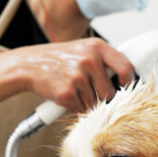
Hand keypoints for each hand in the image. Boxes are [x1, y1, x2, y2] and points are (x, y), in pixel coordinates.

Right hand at [10, 38, 134, 112]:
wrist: (28, 64)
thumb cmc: (58, 59)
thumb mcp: (82, 49)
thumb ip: (103, 60)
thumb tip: (126, 78)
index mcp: (96, 47)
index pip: (125, 67)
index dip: (129, 81)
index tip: (126, 87)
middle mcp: (89, 60)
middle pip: (110, 92)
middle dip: (102, 97)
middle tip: (90, 92)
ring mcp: (77, 77)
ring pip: (95, 103)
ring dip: (86, 103)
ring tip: (74, 91)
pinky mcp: (67, 93)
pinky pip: (80, 109)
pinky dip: (74, 108)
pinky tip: (66, 96)